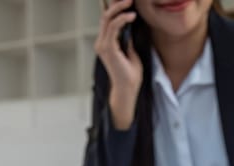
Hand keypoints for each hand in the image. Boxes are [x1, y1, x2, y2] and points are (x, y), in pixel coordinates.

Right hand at [94, 0, 141, 129]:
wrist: (128, 88)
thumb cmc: (130, 74)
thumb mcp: (130, 51)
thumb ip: (127, 39)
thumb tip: (129, 26)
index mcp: (106, 43)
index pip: (107, 20)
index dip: (115, 8)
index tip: (128, 1)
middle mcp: (101, 42)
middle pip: (106, 16)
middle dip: (117, 4)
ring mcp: (103, 45)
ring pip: (107, 18)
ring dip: (120, 8)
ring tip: (131, 3)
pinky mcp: (108, 48)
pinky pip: (113, 27)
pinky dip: (122, 19)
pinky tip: (132, 16)